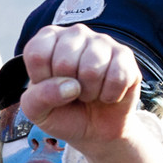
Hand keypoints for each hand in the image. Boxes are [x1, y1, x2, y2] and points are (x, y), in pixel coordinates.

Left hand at [18, 23, 141, 153]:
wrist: (94, 129)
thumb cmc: (61, 112)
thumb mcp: (36, 110)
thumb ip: (39, 97)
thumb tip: (70, 86)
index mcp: (47, 39)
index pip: (37, 54)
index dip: (41, 79)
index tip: (48, 86)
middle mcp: (75, 34)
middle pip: (64, 62)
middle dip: (66, 89)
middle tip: (71, 92)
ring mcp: (102, 41)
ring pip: (92, 69)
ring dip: (89, 93)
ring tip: (88, 92)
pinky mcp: (126, 55)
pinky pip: (118, 77)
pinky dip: (110, 95)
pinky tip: (106, 94)